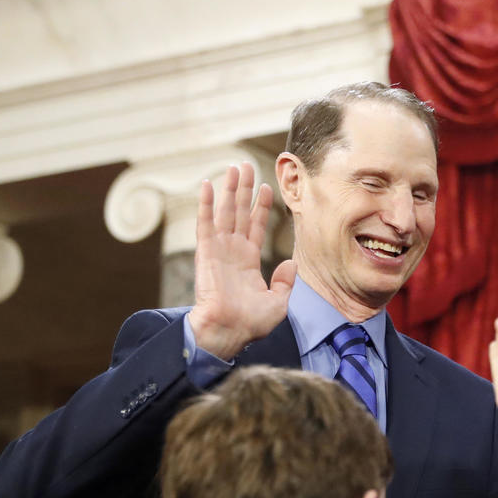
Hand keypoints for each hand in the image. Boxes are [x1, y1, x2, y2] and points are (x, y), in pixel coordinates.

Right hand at [188, 162, 295, 358]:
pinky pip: (206, 223)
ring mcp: (219, 250)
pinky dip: (206, 203)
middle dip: (244, 189)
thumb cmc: (251, 323)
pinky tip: (208, 184)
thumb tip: (292, 263)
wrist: (229, 331)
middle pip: (240, 213)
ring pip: (225, 212)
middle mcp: (233, 251)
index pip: (255, 227)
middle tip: (247, 166)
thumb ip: (285, 282)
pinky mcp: (206, 252)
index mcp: (249, 262)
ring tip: (234, 167)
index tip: (266, 188)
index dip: (261, 207)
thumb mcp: (278, 302)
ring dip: (229, 189)